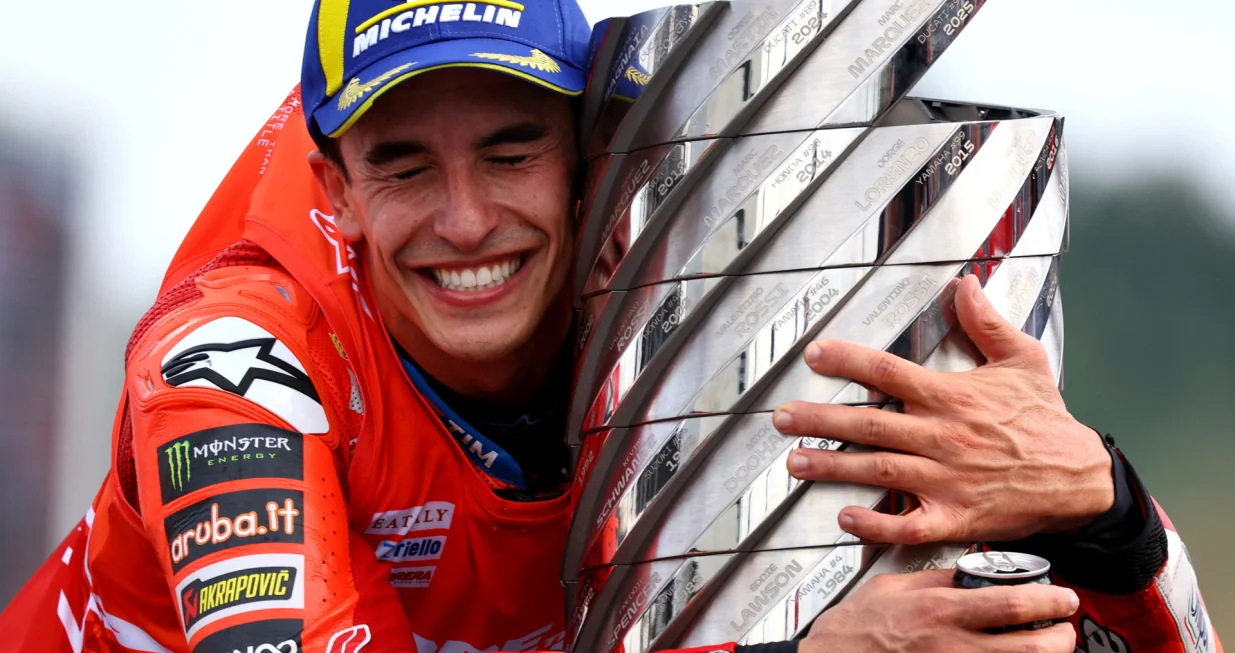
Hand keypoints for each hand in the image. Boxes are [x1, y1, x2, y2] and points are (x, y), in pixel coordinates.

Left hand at [774, 275, 1113, 543]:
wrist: (1081, 480)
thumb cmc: (1047, 421)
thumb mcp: (1023, 360)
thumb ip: (986, 323)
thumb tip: (965, 284)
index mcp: (952, 396)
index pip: (888, 372)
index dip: (847, 361)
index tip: (813, 354)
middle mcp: (943, 436)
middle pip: (870, 423)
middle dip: (820, 420)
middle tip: (781, 418)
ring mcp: (947, 480)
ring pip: (879, 471)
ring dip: (833, 468)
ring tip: (795, 462)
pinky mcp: (956, 517)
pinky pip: (909, 524)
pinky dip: (876, 523)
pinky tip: (845, 517)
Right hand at [801, 569, 1078, 652]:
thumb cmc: (856, 626)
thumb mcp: (894, 586)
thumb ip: (935, 580)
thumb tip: (967, 572)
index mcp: (939, 610)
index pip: (1010, 605)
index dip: (1047, 601)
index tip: (1062, 597)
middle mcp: (952, 645)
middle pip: (1029, 647)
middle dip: (1059, 638)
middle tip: (1064, 628)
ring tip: (1047, 646)